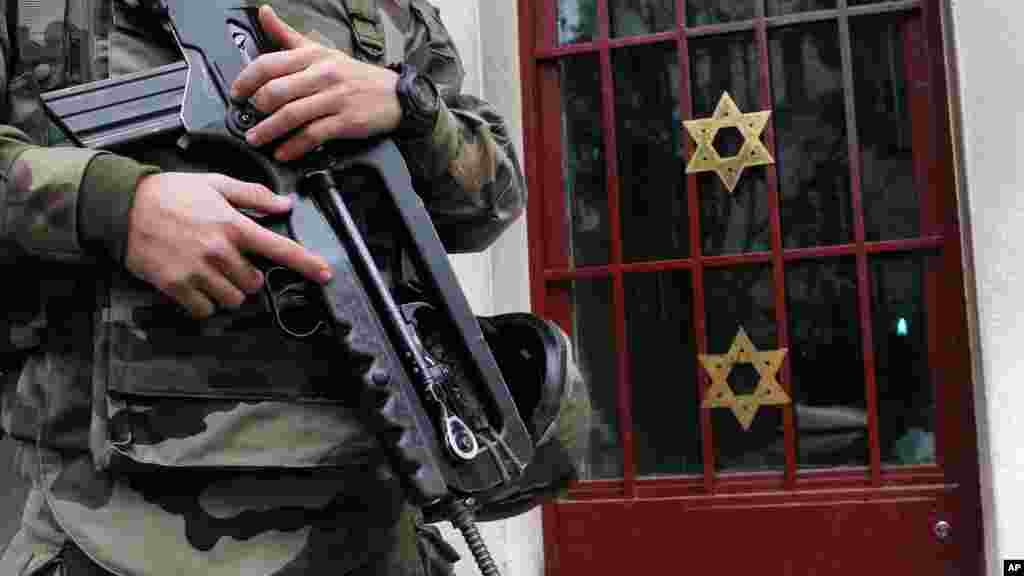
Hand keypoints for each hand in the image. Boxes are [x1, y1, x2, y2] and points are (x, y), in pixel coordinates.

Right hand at [125, 172, 332, 318]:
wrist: (123, 206)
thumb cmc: (171, 193)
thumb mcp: (215, 184)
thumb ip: (252, 195)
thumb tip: (284, 203)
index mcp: (233, 225)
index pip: (279, 248)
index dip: (306, 263)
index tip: (325, 273)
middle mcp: (219, 250)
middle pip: (254, 282)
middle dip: (247, 276)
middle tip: (228, 262)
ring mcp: (198, 270)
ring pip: (233, 299)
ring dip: (227, 292)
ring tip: (210, 273)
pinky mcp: (176, 285)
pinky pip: (205, 310)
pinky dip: (204, 304)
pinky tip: (195, 286)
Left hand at [231, 5, 401, 161]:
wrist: (396, 95)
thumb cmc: (355, 75)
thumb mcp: (322, 51)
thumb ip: (288, 36)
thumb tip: (263, 13)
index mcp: (313, 56)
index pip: (270, 64)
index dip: (246, 80)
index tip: (237, 93)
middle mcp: (323, 75)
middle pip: (277, 91)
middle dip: (257, 109)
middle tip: (248, 119)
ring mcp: (335, 98)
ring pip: (292, 115)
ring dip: (269, 131)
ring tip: (256, 139)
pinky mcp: (346, 121)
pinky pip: (312, 135)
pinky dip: (293, 146)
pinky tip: (283, 152)